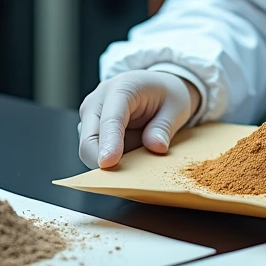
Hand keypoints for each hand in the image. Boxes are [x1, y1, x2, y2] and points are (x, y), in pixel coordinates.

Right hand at [78, 70, 199, 169]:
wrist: (158, 88)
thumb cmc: (166, 94)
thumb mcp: (177, 107)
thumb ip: (164, 127)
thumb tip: (155, 148)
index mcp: (121, 88)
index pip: (110, 119)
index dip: (109, 142)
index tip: (109, 163)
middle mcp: (98, 100)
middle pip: (89, 138)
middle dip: (103, 161)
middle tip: (128, 177)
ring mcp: (90, 115)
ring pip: (88, 149)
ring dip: (109, 162)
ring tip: (137, 156)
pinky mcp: (89, 130)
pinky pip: (93, 153)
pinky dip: (110, 161)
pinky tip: (130, 156)